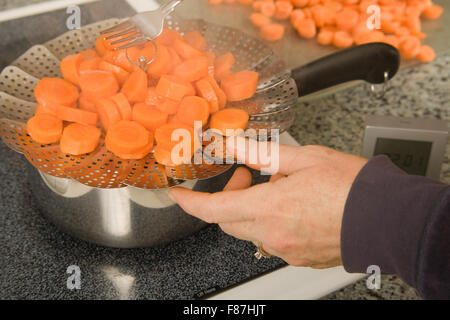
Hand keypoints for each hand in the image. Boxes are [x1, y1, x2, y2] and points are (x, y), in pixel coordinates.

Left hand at [168, 137, 367, 267]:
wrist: (388, 218)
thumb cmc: (352, 187)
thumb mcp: (302, 157)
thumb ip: (261, 153)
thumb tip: (233, 145)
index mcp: (269, 208)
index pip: (213, 210)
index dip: (190, 203)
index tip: (177, 195)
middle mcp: (273, 235)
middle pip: (229, 221)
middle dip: (228, 198)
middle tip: (244, 176)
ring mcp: (286, 250)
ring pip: (250, 231)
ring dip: (252, 209)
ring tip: (276, 187)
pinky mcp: (300, 258)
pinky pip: (273, 241)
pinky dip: (271, 222)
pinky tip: (291, 206)